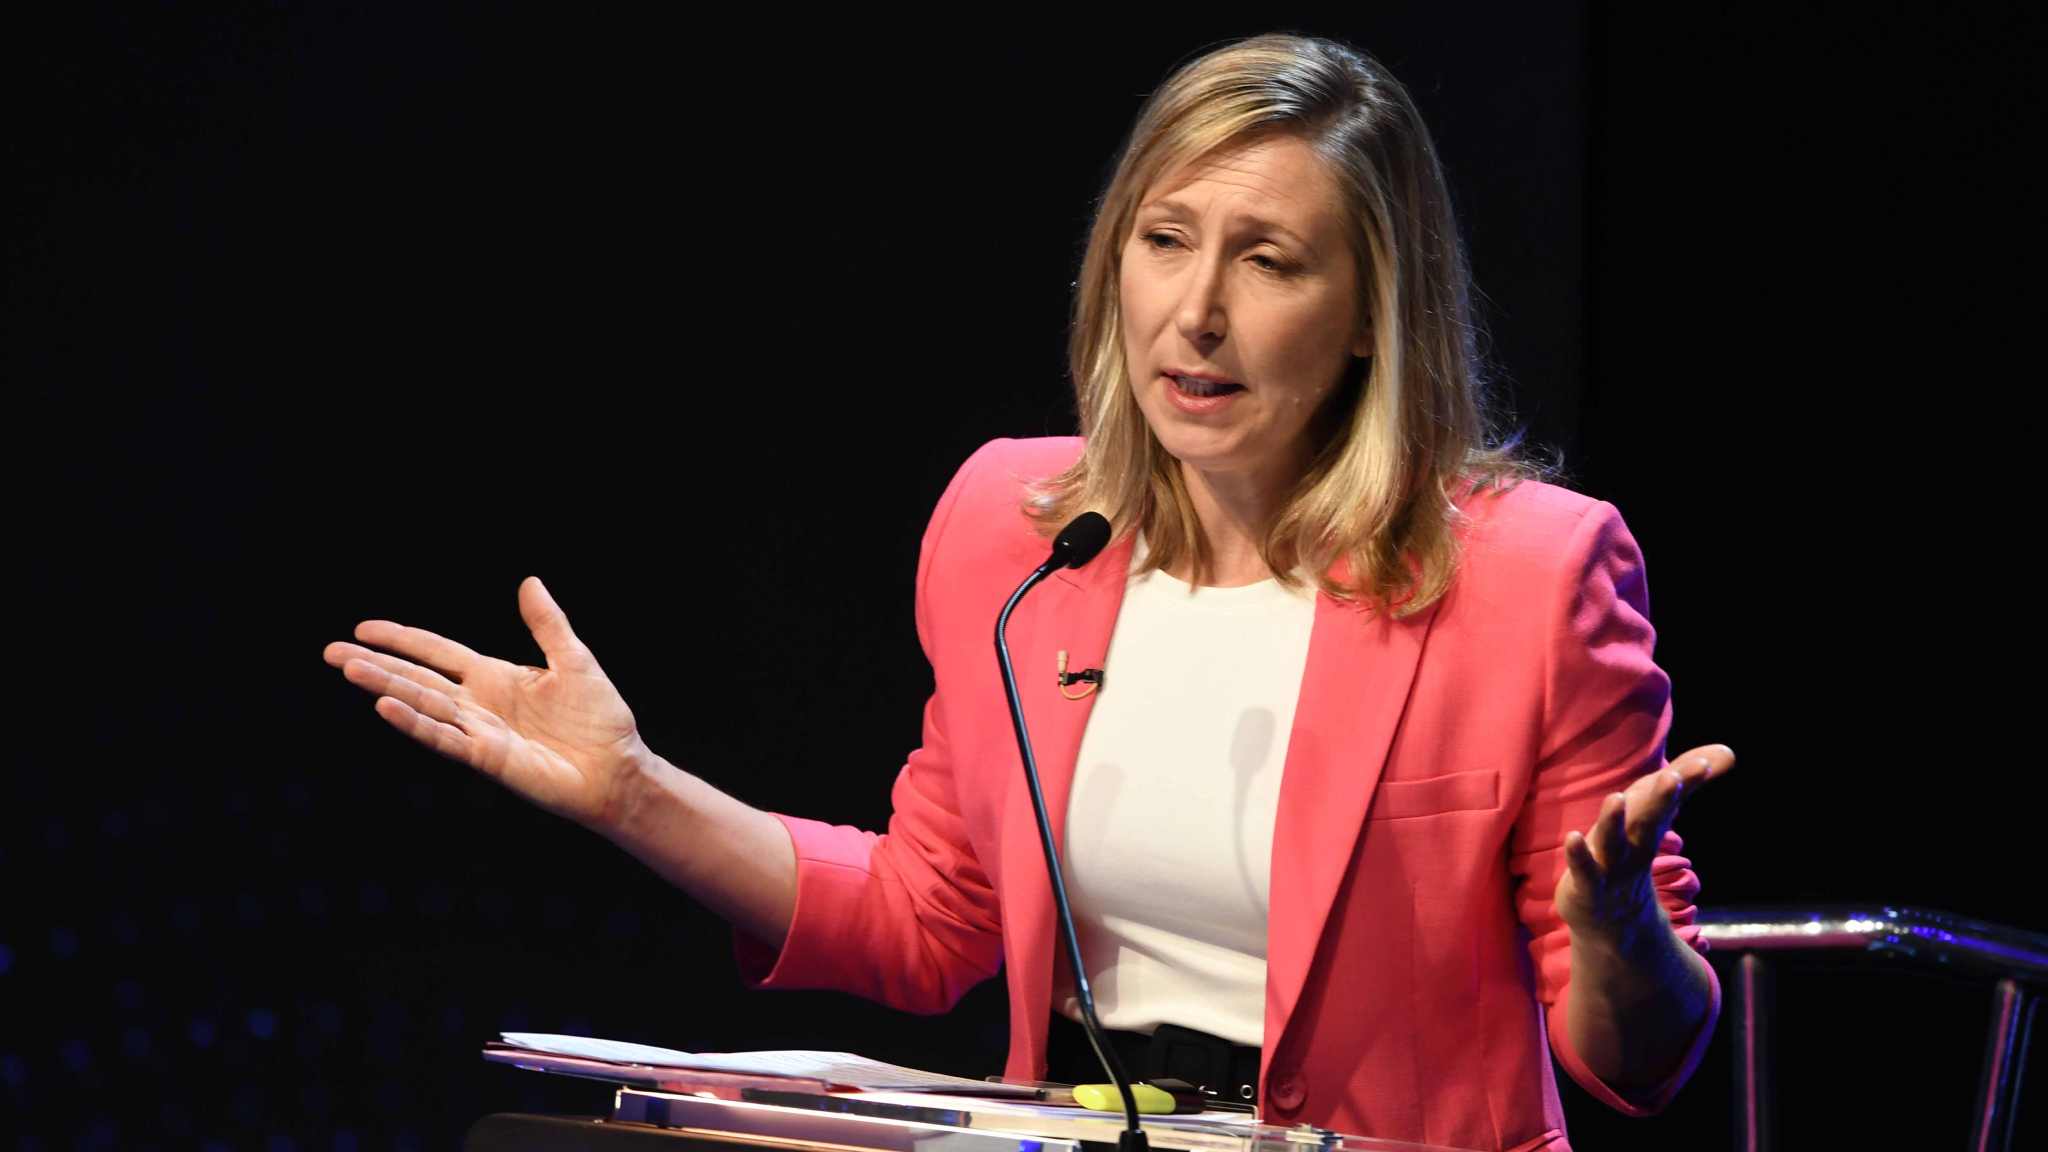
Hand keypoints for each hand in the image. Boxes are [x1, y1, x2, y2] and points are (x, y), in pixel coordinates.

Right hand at [323, 577, 645, 830]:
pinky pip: (444, 737)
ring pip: (422, 704)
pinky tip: (385, 707)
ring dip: (386, 686)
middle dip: (375, 663)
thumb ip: (547, 625)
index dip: (403, 639)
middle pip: (417, 677)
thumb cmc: (600, 719)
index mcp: (495, 676)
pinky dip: (414, 723)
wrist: (618, 769)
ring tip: (349, 669)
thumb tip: (529, 581)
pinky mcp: (487, 757)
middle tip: (330, 651)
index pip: (437, 652)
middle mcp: (478, 703)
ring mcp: (478, 730)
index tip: (364, 628)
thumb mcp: (575, 661)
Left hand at [1554, 743, 1734, 945]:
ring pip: (1613, 844)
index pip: (1668, 801)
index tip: (1704, 763)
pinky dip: (1580, 856)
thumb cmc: (1631, 860)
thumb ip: (1682, 785)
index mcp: (1648, 830)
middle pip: (1648, 821)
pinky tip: (1573, 836)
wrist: (1614, 928)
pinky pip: (1584, 872)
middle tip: (1675, 777)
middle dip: (1660, 800)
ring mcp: (1610, 870)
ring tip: (1616, 797)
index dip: (1684, 782)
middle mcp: (1633, 849)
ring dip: (1614, 823)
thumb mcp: (1654, 818)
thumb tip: (1727, 752)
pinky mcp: (1585, 889)